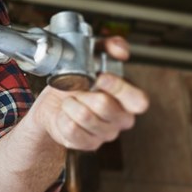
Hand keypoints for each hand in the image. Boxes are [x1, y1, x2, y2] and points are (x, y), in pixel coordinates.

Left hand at [30, 37, 149, 151]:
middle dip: (84, 92)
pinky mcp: (87, 144)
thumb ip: (109, 47)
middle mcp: (121, 119)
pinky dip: (61, 116)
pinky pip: (70, 128)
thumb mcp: (92, 58)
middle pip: (105, 106)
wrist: (53, 104)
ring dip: (70, 103)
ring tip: (70, 100)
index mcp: (130, 100)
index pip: (138, 100)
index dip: (118, 88)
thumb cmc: (77, 82)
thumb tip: (121, 50)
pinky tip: (64, 114)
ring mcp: (105, 134)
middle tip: (76, 88)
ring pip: (84, 116)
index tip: (99, 76)